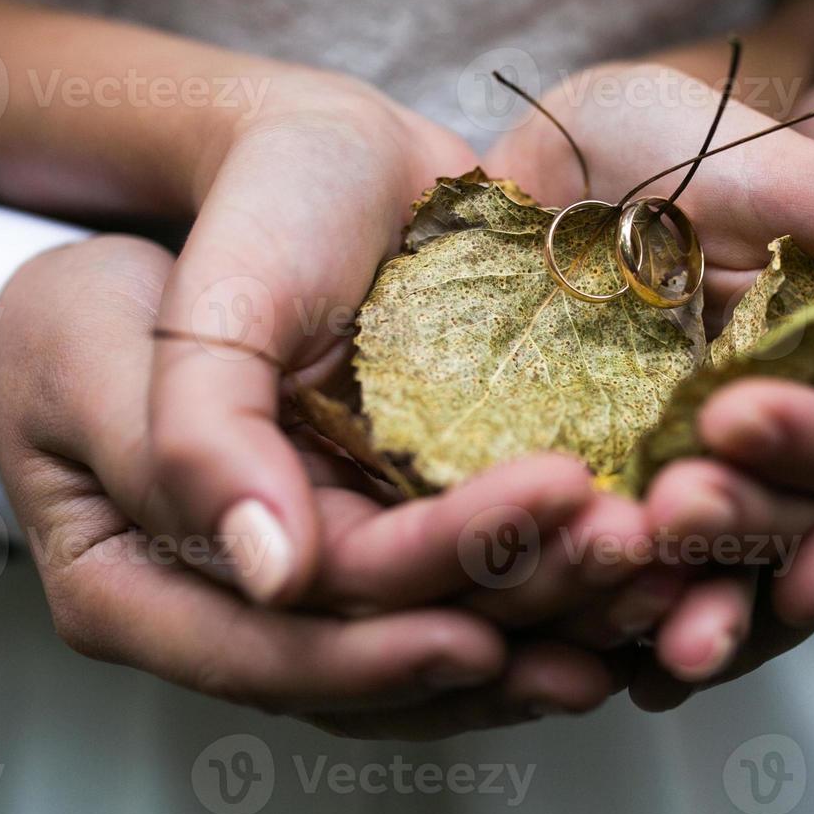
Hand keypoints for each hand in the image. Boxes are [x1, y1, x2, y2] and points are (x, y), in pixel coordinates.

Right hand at [0, 235, 625, 737]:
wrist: (322, 165)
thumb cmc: (240, 223)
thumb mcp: (189, 309)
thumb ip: (198, 437)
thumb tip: (274, 577)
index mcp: (154, 563)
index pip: (282, 636)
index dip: (384, 648)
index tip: (484, 627)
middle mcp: (261, 581)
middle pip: (393, 643)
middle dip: (513, 612)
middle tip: (616, 561)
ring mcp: (352, 553)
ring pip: (460, 627)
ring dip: (564, 613)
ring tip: (660, 575)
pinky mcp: (426, 514)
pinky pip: (499, 577)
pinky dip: (573, 582)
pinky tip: (653, 577)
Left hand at [485, 32, 813, 681]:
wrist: (627, 128)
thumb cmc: (759, 143)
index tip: (806, 573)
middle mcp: (799, 440)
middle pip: (801, 524)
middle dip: (750, 533)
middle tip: (679, 516)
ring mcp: (703, 456)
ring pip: (721, 558)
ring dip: (685, 605)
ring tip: (634, 647)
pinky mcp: (617, 458)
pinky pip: (628, 537)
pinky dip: (612, 585)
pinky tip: (576, 636)